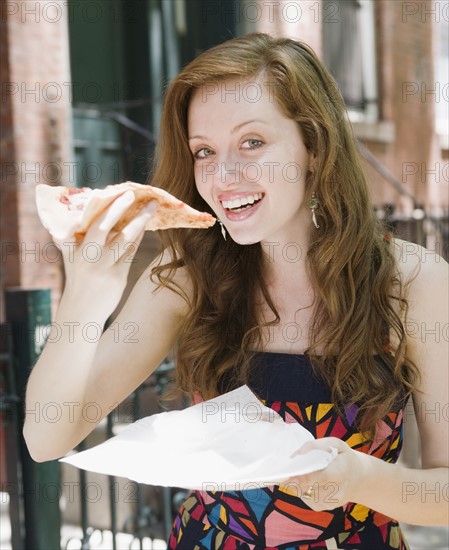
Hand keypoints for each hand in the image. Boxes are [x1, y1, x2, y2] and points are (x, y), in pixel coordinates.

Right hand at [55, 191, 156, 312]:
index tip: (115, 193)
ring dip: (139, 222)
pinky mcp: (118, 277)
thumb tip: (72, 221)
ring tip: (151, 207)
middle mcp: (89, 256)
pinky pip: (131, 253)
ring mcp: (104, 267)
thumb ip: (71, 241)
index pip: (92, 223)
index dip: (105, 207)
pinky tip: (145, 228)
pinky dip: (138, 239)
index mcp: (76, 249)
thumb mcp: (70, 259)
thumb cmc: (78, 280)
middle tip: (133, 194)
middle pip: (106, 227)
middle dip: (120, 209)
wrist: (82, 311)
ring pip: (124, 239)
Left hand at [280, 437, 367, 510]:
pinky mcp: (322, 507)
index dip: (305, 478)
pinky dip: (301, 487)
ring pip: (304, 492)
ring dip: (297, 483)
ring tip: (301, 472)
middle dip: (296, 480)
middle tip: (286, 473)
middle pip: (310, 487)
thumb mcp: (335, 444)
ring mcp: (330, 502)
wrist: (359, 479)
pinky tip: (307, 480)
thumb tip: (297, 455)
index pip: (323, 477)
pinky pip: (304, 496)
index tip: (290, 478)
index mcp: (342, 472)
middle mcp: (337, 491)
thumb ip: (316, 446)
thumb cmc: (343, 458)